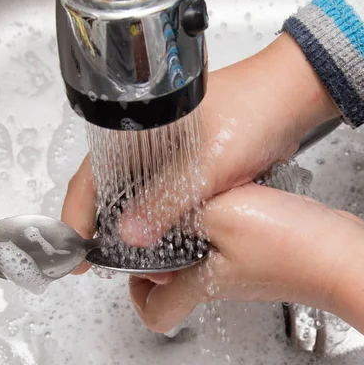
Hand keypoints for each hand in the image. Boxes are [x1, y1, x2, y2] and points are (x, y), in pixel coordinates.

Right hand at [62, 34, 338, 257]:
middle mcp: (144, 145)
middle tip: (96, 264)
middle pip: (108, 192)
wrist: (290, 100)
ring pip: (135, 199)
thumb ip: (168, 199)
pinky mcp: (187, 169)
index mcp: (135, 130)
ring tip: (126, 262)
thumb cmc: (250, 112)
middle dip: (100, 229)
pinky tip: (159, 244)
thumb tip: (130, 235)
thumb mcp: (207, 162)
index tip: (73, 253)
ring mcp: (166, 157)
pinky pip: (162, 201)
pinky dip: (156, 223)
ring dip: (129, 229)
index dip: (76, 217)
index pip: (90, 178)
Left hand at [130, 184, 363, 352]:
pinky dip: (221, 221)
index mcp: (202, 283)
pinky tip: (229, 194)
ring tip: (192, 197)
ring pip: (202, 256)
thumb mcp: (222, 216)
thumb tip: (143, 220)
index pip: (155, 311)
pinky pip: (229, 241)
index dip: (135, 293)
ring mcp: (244, 271)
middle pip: (175, 279)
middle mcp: (220, 282)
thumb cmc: (292, 247)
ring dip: (191, 229)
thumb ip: (179, 214)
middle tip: (157, 216)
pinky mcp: (264, 255)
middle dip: (160, 250)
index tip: (130, 265)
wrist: (346, 256)